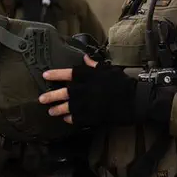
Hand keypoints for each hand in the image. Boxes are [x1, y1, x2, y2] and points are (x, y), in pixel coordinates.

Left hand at [41, 55, 174, 128]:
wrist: (135, 100)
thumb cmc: (123, 83)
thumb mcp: (109, 69)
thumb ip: (95, 65)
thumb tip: (84, 58)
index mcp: (90, 76)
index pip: (70, 73)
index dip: (56, 74)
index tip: (45, 75)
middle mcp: (87, 90)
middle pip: (65, 92)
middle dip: (52, 96)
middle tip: (41, 99)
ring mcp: (89, 104)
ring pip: (68, 107)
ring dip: (58, 109)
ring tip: (51, 111)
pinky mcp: (93, 116)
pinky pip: (78, 118)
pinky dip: (70, 118)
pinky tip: (66, 118)